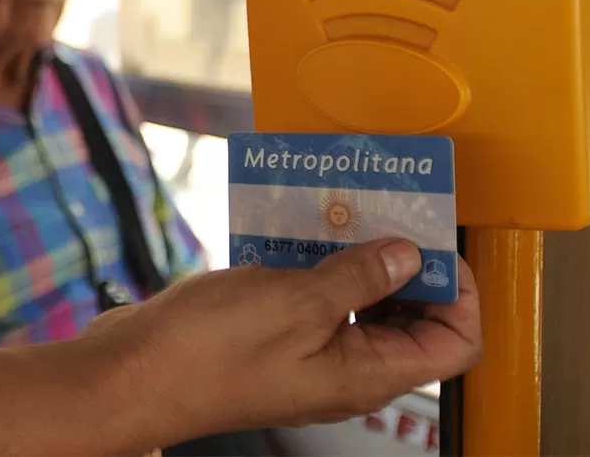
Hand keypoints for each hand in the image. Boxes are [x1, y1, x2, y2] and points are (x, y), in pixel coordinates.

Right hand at [82, 240, 480, 439]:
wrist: (130, 374)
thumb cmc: (205, 355)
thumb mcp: (296, 302)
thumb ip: (360, 277)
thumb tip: (407, 255)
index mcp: (365, 376)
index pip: (454, 344)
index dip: (459, 292)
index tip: (436, 243)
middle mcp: (344, 371)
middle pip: (411, 320)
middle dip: (408, 264)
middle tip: (391, 215)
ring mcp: (307, 354)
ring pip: (359, 303)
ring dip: (356, 256)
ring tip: (342, 213)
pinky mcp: (272, 336)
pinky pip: (313, 297)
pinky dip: (313, 262)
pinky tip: (294, 228)